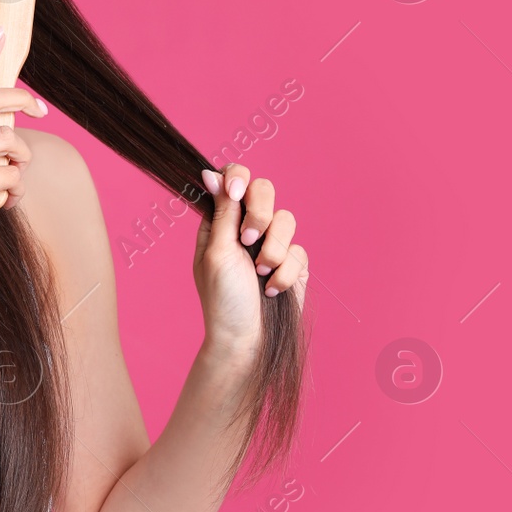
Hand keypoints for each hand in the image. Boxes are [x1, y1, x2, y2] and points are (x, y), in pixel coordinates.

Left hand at [192, 162, 308, 364]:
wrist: (248, 338)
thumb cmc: (223, 298)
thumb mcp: (217, 251)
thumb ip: (222, 212)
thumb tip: (212, 173)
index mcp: (219, 221)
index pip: (232, 179)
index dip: (238, 177)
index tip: (236, 192)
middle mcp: (245, 227)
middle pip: (264, 190)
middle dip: (260, 213)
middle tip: (248, 239)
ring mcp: (270, 244)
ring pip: (287, 219)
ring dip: (273, 249)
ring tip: (260, 272)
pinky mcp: (293, 263)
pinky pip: (299, 251)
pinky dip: (285, 272)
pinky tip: (271, 290)